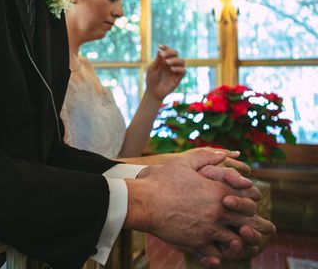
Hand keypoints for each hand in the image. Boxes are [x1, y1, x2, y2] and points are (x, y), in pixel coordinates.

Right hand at [126, 150, 273, 266]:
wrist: (144, 201)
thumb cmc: (161, 181)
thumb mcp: (184, 162)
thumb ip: (206, 157)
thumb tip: (224, 154)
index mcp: (218, 190)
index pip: (248, 197)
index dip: (252, 200)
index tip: (254, 203)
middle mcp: (219, 211)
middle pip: (248, 221)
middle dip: (257, 225)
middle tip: (266, 228)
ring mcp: (209, 228)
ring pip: (236, 241)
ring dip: (240, 242)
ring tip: (243, 243)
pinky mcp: (197, 243)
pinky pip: (217, 254)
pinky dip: (219, 255)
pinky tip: (219, 254)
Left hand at [145, 45, 184, 100]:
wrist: (154, 92)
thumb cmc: (151, 79)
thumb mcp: (153, 68)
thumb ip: (157, 60)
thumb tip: (160, 50)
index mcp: (164, 60)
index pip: (167, 51)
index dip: (165, 47)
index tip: (160, 46)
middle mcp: (171, 64)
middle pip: (176, 53)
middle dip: (171, 52)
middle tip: (164, 56)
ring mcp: (175, 70)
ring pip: (182, 60)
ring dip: (175, 60)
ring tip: (167, 63)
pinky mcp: (179, 77)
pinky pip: (183, 70)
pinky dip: (178, 68)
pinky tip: (171, 69)